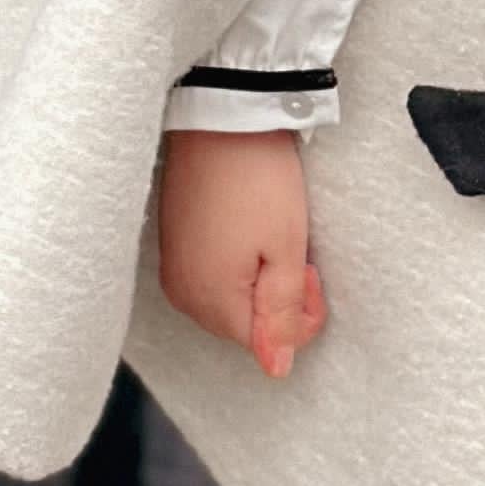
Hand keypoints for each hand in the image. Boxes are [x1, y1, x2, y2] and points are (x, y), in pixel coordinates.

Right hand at [155, 129, 326, 378]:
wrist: (221, 117)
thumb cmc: (258, 180)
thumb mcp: (286, 250)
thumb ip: (282, 315)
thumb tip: (276, 367)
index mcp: (210, 299)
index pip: (263, 343)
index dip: (299, 315)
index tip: (310, 272)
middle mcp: (181, 291)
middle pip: (242, 324)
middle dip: (278, 300)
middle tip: (297, 255)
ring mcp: (174, 266)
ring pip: (228, 300)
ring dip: (259, 282)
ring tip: (274, 237)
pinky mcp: (173, 242)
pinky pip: (210, 275)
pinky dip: (237, 265)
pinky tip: (251, 230)